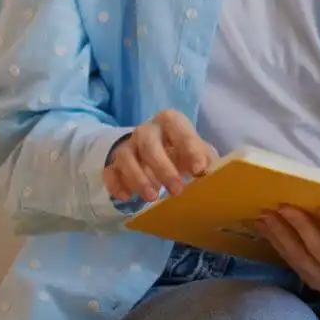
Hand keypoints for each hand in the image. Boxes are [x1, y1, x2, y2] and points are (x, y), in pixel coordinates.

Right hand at [103, 109, 218, 203]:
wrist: (158, 151)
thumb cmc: (183, 150)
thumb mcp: (199, 151)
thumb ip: (206, 159)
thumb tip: (210, 173)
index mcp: (170, 121)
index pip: (177, 126)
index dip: (188, 146)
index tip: (199, 170)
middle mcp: (146, 130)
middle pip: (148, 144)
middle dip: (163, 169)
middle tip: (177, 191)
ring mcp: (128, 145)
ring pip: (125, 157)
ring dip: (138, 179)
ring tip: (152, 197)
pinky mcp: (115, 163)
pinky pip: (109, 171)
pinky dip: (116, 185)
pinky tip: (128, 198)